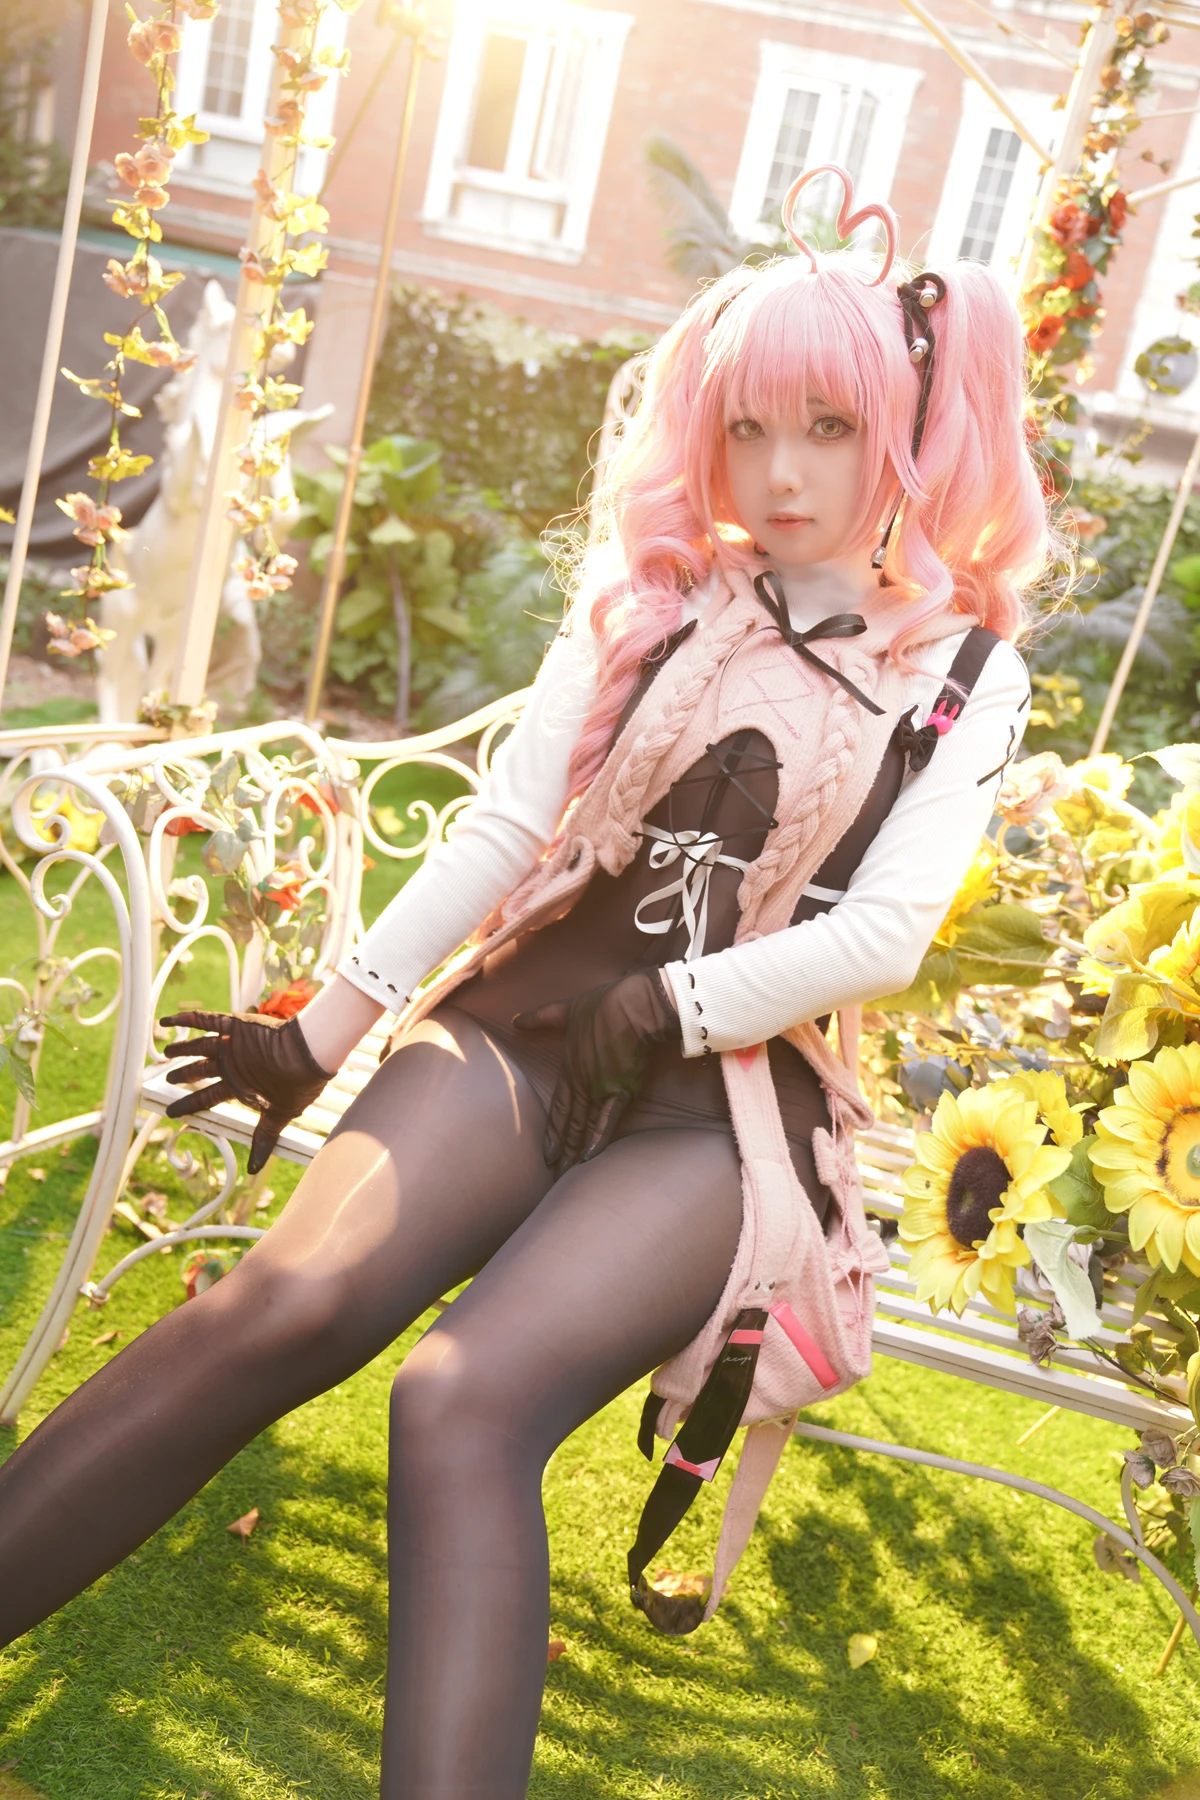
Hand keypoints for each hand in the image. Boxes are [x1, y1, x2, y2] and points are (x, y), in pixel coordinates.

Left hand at [159, 1009, 334, 1174]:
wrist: (308, 1053)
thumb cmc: (297, 1084)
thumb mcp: (279, 1115)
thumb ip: (264, 1137)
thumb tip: (255, 1169)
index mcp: (240, 1085)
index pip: (207, 1098)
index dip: (189, 1105)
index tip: (172, 1113)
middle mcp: (232, 1064)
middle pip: (199, 1071)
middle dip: (183, 1074)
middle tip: (169, 1078)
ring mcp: (231, 1044)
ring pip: (198, 1046)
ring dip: (181, 1047)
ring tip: (166, 1050)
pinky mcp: (235, 1025)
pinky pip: (204, 1020)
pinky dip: (184, 1020)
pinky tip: (166, 1020)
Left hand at [514, 970, 679, 1172]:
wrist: (633, 1006)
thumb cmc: (602, 1005)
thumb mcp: (565, 1009)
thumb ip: (540, 1018)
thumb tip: (515, 1020)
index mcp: (570, 1068)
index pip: (558, 1108)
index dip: (552, 1132)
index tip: (547, 1153)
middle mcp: (582, 1084)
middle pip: (569, 1124)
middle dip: (562, 1151)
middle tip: (553, 1175)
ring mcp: (600, 1089)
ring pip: (583, 1127)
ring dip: (574, 1152)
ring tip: (567, 1175)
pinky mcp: (621, 1090)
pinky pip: (607, 1121)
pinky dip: (597, 1140)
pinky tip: (588, 1158)